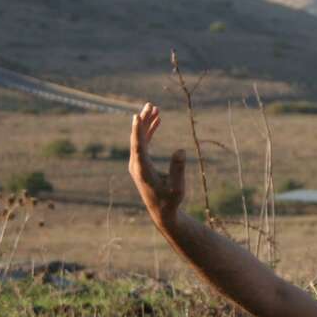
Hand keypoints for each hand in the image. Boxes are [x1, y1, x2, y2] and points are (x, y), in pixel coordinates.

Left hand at [128, 103, 185, 218]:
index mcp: (142, 169)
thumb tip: (180, 150)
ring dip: (147, 123)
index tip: (136, 116)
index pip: (138, 146)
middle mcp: (137, 164)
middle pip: (137, 138)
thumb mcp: (178, 187)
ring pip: (140, 138)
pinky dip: (149, 131)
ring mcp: (138, 163)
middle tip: (150, 105)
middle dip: (143, 120)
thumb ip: (178, 169)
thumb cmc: (170, 200)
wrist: (162, 211)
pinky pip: (144, 143)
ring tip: (154, 108)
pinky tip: (157, 122)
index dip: (137, 131)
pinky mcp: (141, 163)